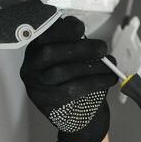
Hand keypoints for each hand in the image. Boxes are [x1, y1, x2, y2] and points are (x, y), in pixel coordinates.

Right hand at [19, 15, 118, 141]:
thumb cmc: (74, 78)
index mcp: (35, 50)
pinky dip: (94, 83)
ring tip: (110, 65)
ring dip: (91, 66)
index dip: (60, 30)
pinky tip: (108, 79)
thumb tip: (81, 30)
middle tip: (102, 48)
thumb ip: (72, 42)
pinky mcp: (46, 103)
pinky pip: (71, 90)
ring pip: (62, 72)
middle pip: (49, 53)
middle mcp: (30, 67)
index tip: (80, 28)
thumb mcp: (71, 56)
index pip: (42, 35)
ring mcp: (36, 86)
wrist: (76, 113)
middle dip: (79, 48)